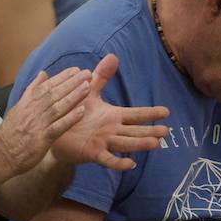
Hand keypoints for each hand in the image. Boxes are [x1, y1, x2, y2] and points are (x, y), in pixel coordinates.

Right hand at [0, 66, 90, 173]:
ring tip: (87, 87)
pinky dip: (70, 118)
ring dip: (74, 96)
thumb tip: (43, 74)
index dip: (62, 77)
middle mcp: (33, 110)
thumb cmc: (11, 132)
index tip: (76, 70)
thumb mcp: (19, 106)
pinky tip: (81, 112)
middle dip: (72, 82)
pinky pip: (58, 126)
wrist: (2, 153)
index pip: (47, 85)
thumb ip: (32, 90)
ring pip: (58, 106)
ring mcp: (38, 123)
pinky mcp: (42, 138)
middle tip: (87, 73)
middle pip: (55, 93)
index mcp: (27, 101)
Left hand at [50, 54, 168, 170]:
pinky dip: (118, 163)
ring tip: (155, 144)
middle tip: (166, 131)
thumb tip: (113, 56)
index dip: (150, 113)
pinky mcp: (92, 153)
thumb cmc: (74, 112)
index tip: (166, 111)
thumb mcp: (89, 92)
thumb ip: (102, 77)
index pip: (135, 114)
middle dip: (150, 130)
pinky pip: (107, 159)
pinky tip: (130, 164)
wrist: (54, 130)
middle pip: (134, 131)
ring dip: (139, 144)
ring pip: (125, 144)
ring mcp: (104, 142)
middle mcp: (111, 130)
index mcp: (112, 116)